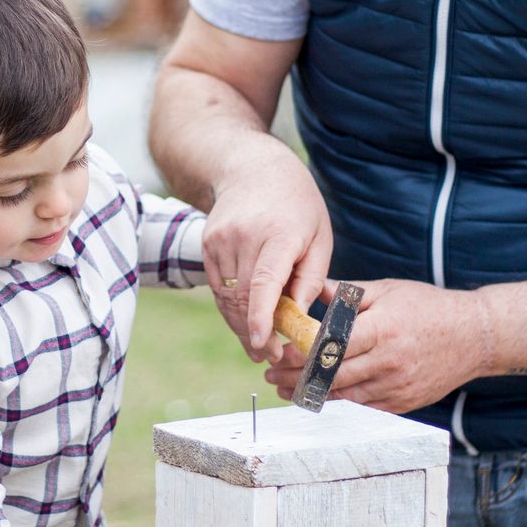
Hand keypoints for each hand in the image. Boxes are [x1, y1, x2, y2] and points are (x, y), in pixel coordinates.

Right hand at [201, 137, 333, 360]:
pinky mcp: (207, 246)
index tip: (262, 344)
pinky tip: (246, 321)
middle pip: (243, 298)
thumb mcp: (319, 236)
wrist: (252, 168)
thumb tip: (298, 318)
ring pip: (227, 298)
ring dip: (241, 326)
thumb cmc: (297, 205)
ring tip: (259, 347)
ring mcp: (220, 241)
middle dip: (256, 334)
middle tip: (273, 357)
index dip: (261, 316)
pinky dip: (231, 308)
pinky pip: (219, 288)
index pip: (264, 282)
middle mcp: (244, 237)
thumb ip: (311, 278)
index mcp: (279, 234)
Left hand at [267, 279, 496, 412]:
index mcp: (382, 329)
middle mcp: (388, 361)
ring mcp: (396, 386)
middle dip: (297, 379)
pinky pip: (364, 407)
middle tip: (273, 376)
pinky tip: (321, 396)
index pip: (332, 347)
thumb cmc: (428, 307)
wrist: (474, 336)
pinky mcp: (403, 403)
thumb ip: (346, 294)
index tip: (280, 353)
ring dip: (313, 395)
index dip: (302, 355)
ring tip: (288, 390)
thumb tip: (309, 288)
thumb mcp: (388, 290)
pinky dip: (340, 402)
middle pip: (332, 376)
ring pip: (345, 396)